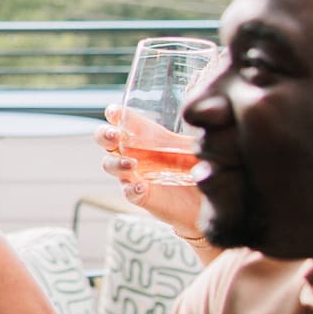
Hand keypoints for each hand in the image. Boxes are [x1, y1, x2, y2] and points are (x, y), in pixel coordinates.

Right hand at [97, 109, 206, 239]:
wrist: (206, 202)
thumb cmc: (198, 168)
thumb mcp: (199, 146)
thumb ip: (198, 131)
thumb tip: (207, 111)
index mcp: (147, 137)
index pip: (124, 121)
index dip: (115, 114)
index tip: (114, 112)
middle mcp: (136, 153)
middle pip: (107, 140)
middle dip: (105, 136)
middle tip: (115, 136)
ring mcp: (136, 175)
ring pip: (110, 165)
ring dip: (116, 163)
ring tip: (131, 164)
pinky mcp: (141, 196)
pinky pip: (128, 192)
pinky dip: (131, 189)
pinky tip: (141, 186)